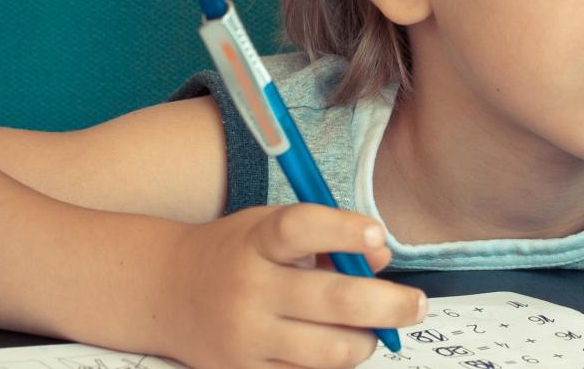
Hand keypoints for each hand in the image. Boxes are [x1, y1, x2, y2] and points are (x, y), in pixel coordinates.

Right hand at [159, 204, 425, 368]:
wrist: (166, 291)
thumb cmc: (239, 254)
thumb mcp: (273, 230)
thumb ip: (330, 239)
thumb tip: (383, 261)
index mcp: (257, 241)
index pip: (302, 228)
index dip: (345, 230)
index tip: (378, 235)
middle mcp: (248, 288)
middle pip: (334, 301)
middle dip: (390, 305)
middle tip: (417, 305)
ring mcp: (245, 337)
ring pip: (332, 351)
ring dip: (366, 341)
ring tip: (370, 331)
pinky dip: (335, 365)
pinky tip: (335, 347)